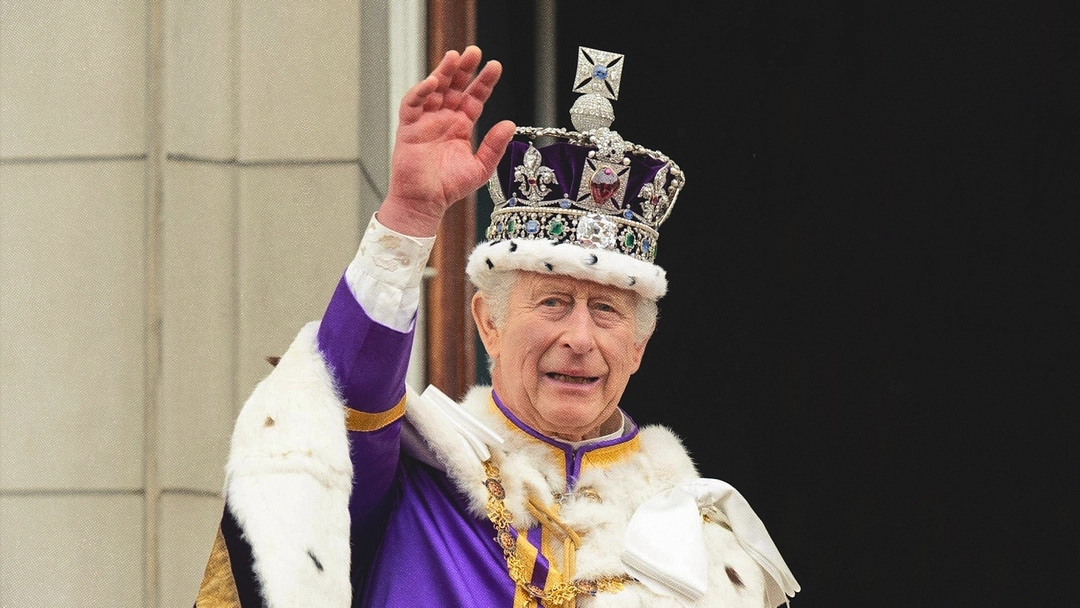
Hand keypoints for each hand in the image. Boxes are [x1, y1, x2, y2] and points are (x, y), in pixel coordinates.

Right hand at [379, 46, 516, 236]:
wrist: (424, 203)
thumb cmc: (449, 187)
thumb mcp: (480, 167)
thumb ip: (494, 146)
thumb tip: (510, 124)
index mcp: (462, 126)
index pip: (474, 97)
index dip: (484, 82)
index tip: (495, 67)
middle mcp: (444, 119)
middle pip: (454, 86)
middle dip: (464, 69)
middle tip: (474, 52)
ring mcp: (426, 121)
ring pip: (434, 89)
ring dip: (443, 72)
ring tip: (454, 57)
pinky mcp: (409, 127)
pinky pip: (412, 104)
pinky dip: (420, 92)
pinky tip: (432, 83)